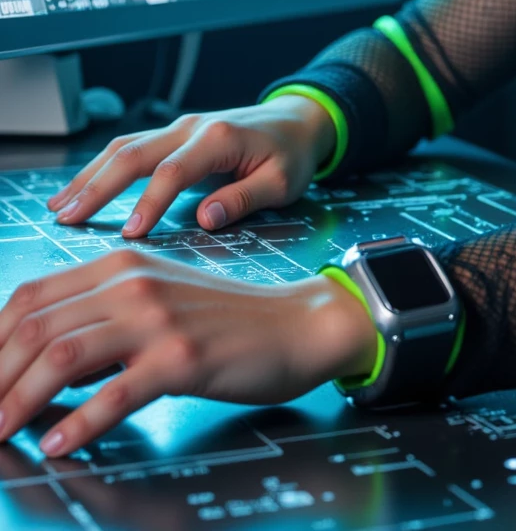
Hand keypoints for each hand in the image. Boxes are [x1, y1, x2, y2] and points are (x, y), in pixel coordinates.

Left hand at [0, 248, 378, 455]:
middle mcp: (134, 282)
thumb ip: (100, 320)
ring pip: (64, 354)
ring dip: (19, 400)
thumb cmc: (225, 319)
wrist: (296, 324)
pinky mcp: (183, 358)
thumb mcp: (156, 301)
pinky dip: (78, 423)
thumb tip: (39, 365)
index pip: (30, 297)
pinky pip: (116, 392)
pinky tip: (58, 443)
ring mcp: (159, 319)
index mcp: (121, 263)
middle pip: (37, 327)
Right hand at [46, 98, 336, 237]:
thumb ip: (244, 199)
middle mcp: (192, 127)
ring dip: (90, 174)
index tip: (128, 234)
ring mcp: (180, 128)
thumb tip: (206, 219)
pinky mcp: (174, 135)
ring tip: (60, 205)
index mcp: (219, 138)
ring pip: (125, 146)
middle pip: (135, 153)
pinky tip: (81, 187)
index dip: (149, 202)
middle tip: (68, 217)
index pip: (173, 171)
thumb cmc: (291, 155)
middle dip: (98, 185)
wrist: (298, 121)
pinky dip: (101, 166)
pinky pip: (131, 147)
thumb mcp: (283, 182)